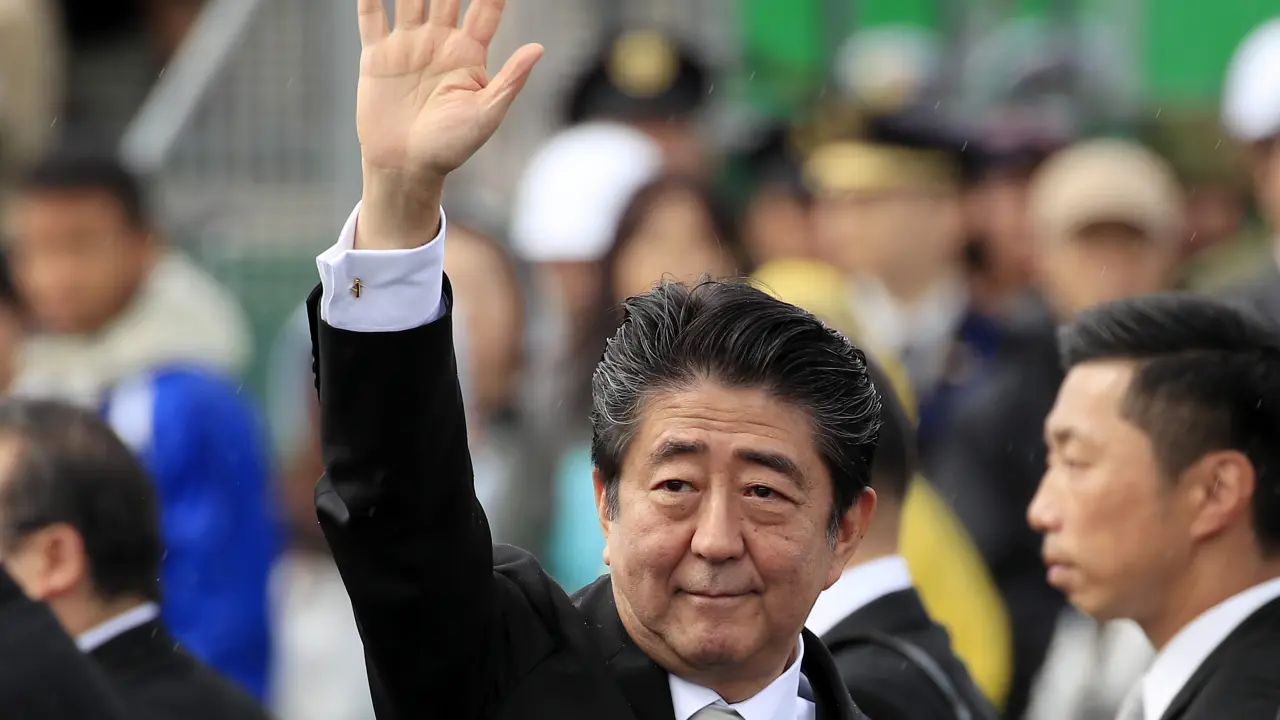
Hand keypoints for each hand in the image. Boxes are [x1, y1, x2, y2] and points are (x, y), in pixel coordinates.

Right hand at [354, 0, 542, 248]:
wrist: (406, 168)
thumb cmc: (451, 146)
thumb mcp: (486, 114)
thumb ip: (510, 79)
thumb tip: (538, 48)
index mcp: (468, 54)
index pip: (485, 9)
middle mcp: (439, 43)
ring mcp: (407, 46)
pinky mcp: (377, 57)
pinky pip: (372, 18)